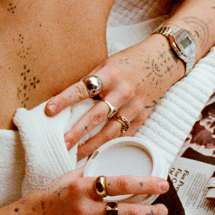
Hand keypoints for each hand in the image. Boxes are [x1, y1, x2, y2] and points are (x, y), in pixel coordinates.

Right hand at [15, 169, 169, 214]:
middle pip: (128, 211)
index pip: (121, 183)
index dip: (146, 183)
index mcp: (82, 188)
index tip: (163, 183)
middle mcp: (85, 210)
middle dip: (151, 211)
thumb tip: (110, 161)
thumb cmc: (45, 200)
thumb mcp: (65, 179)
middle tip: (164, 208)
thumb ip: (89, 172)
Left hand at [45, 34, 182, 158]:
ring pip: (110, 131)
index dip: (65, 100)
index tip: (49, 110)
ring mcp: (134, 106)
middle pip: (95, 116)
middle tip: (60, 144)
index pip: (83, 89)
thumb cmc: (132, 60)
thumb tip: (67, 97)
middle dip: (76, 132)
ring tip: (74, 155)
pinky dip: (110, 145)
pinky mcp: (143, 116)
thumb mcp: (109, 62)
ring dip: (91, 145)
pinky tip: (97, 154)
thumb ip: (92, 80)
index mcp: (111, 74)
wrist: (165, 59)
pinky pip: (124, 134)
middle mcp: (122, 92)